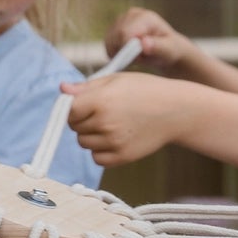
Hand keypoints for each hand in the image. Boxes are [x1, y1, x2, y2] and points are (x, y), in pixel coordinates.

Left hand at [61, 71, 191, 166]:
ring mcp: (113, 142)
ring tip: (113, 124)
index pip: (68, 111)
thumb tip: (62, 89)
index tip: (85, 104)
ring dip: (92, 135)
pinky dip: (101, 150)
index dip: (74, 107)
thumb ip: (87, 87)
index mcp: (100, 100)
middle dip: (83, 120)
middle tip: (105, 112)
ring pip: (84, 143)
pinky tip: (116, 138)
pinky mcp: (122, 157)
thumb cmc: (145, 90)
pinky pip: (97, 158)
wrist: (176, 110)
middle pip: (74, 128)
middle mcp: (105, 122)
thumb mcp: (116, 79)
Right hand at [106, 6, 189, 73]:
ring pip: (109, 40)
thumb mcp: (168, 51)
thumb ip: (157, 47)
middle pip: (116, 36)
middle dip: (124, 51)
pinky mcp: (115, 26)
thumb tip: (144, 42)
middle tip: (139, 58)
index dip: (127, 49)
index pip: (125, 33)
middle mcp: (132, 14)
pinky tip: (128, 54)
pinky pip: (107, 43)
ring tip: (136, 55)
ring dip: (119, 52)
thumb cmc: (169, 50)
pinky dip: (115, 52)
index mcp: (145, 17)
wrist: (166, 48)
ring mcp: (122, 19)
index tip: (139, 59)